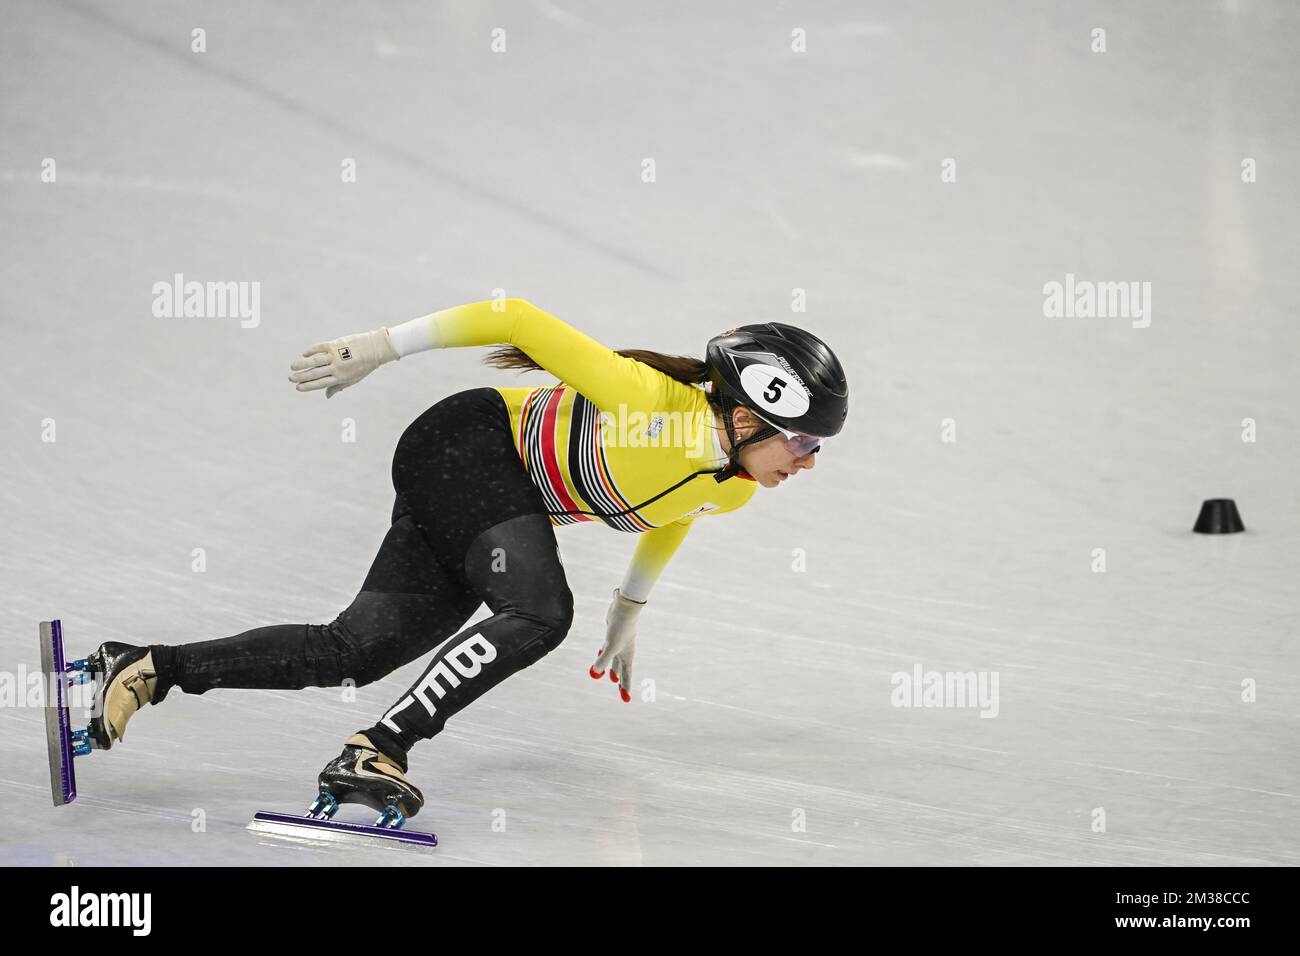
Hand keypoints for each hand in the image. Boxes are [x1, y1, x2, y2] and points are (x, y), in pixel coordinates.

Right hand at [288, 328, 398, 397]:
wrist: (375, 348)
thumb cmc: (364, 365)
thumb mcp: (354, 379)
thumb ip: (339, 386)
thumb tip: (327, 396)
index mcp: (342, 377)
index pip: (321, 383)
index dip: (308, 386)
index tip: (297, 388)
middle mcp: (338, 367)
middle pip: (316, 373)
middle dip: (301, 376)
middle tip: (290, 378)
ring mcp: (336, 355)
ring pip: (316, 361)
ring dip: (302, 364)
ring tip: (292, 366)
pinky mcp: (336, 344)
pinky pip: (320, 347)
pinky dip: (311, 350)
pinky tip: (304, 354)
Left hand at [589, 588, 644, 702]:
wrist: (625, 608)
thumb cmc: (621, 628)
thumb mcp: (610, 646)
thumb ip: (602, 660)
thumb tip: (594, 673)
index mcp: (627, 656)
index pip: (626, 675)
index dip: (625, 688)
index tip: (626, 699)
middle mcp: (624, 650)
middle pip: (621, 668)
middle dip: (619, 678)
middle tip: (616, 686)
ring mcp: (619, 642)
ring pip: (615, 658)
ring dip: (611, 666)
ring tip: (609, 676)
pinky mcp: (613, 634)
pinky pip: (609, 647)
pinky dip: (605, 653)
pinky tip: (601, 650)